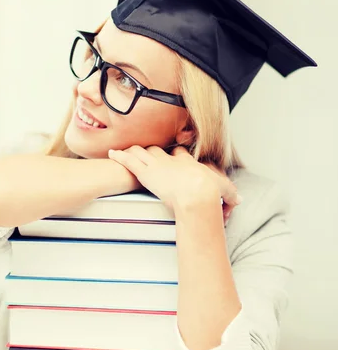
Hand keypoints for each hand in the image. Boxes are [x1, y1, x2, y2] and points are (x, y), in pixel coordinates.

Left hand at [108, 145, 241, 220]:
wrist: (197, 194)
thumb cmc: (210, 193)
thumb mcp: (224, 193)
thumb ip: (230, 195)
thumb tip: (238, 199)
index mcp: (189, 163)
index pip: (180, 154)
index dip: (176, 154)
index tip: (174, 156)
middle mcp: (171, 160)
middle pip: (157, 149)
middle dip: (151, 151)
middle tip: (145, 152)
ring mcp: (157, 165)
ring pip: (141, 152)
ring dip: (132, 151)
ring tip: (124, 150)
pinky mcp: (146, 172)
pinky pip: (129, 161)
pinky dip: (119, 157)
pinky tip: (111, 153)